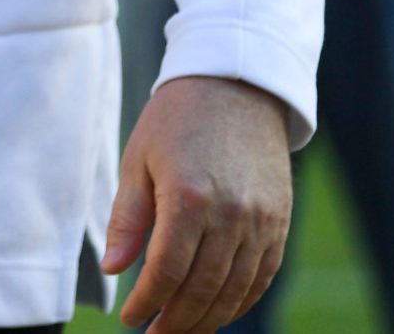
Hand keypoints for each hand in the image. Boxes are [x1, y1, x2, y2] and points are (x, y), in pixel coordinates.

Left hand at [106, 76, 293, 333]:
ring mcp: (262, 221)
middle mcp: (232, 215)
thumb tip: (113, 269)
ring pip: (236, 289)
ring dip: (208, 318)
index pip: (166, 272)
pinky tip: (218, 312)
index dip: (146, 302)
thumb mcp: (138, 160)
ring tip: (182, 331)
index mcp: (189, 198)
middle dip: (176, 321)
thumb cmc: (176, 120)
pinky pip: (263, 275)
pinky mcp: (280, 221)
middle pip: (203, 289)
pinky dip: (240, 300)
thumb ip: (128, 219)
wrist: (235, 85)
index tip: (129, 318)